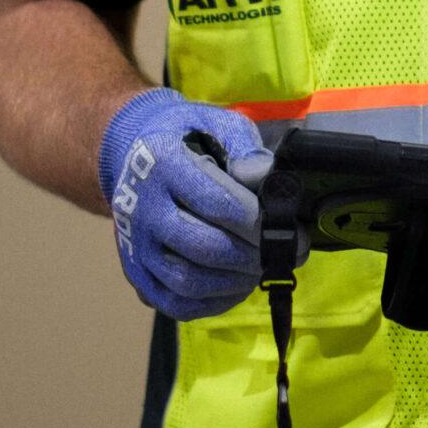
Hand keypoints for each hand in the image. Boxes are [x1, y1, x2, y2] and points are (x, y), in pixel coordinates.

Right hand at [98, 88, 272, 320]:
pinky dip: (213, 303)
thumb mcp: (218, 124)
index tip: (293, 227)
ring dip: (236, 282)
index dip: (260, 222)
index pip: (217, 203)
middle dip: (255, 255)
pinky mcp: (135, 272)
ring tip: (266, 267)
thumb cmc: (189, 137)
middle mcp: (140, 208)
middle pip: (203, 247)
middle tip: (289, 252)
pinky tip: (239, 285)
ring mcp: (134, 245)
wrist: (133, 154)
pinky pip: (174, 303)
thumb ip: (244, 148)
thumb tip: (264, 176)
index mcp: (162, 164)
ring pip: (187, 281)